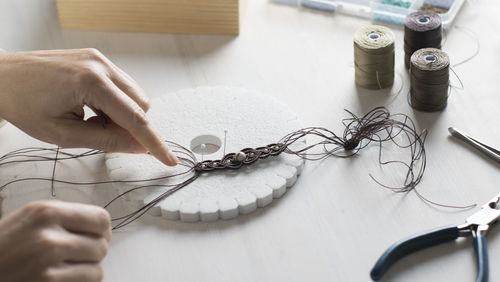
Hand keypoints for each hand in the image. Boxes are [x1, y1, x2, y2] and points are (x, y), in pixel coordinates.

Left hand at [0, 48, 177, 165]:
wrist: (1, 78)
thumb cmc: (22, 103)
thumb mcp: (63, 134)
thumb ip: (106, 140)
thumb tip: (138, 147)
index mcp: (91, 82)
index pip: (135, 119)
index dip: (154, 143)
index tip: (169, 160)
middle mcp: (100, 65)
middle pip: (140, 105)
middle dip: (130, 127)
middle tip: (101, 135)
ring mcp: (99, 59)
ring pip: (133, 96)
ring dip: (121, 115)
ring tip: (89, 120)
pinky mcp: (96, 59)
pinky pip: (121, 86)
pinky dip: (113, 103)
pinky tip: (90, 107)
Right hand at [0, 201, 110, 281]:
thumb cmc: (4, 245)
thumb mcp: (29, 219)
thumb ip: (64, 218)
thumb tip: (102, 226)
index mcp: (46, 212)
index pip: (101, 219)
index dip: (102, 231)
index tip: (96, 237)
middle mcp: (48, 235)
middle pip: (102, 245)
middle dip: (93, 253)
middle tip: (76, 256)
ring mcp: (47, 262)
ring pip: (97, 268)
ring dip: (86, 271)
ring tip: (66, 269)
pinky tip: (61, 280)